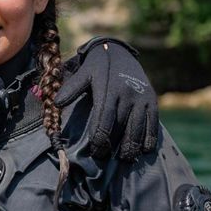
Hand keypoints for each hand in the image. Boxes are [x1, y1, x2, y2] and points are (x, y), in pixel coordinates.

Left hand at [56, 38, 157, 160]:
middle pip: (121, 127)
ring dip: (132, 146)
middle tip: (105, 158)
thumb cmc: (97, 67)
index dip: (100, 138)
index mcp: (109, 89)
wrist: (120, 52)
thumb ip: (71, 89)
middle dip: (113, 146)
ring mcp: (142, 97)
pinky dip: (150, 138)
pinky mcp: (152, 99)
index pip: (104, 119)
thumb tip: (57, 104)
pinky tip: (144, 149)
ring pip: (138, 127)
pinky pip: (153, 122)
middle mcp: (127, 94)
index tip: (95, 151)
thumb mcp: (83, 73)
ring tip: (125, 159)